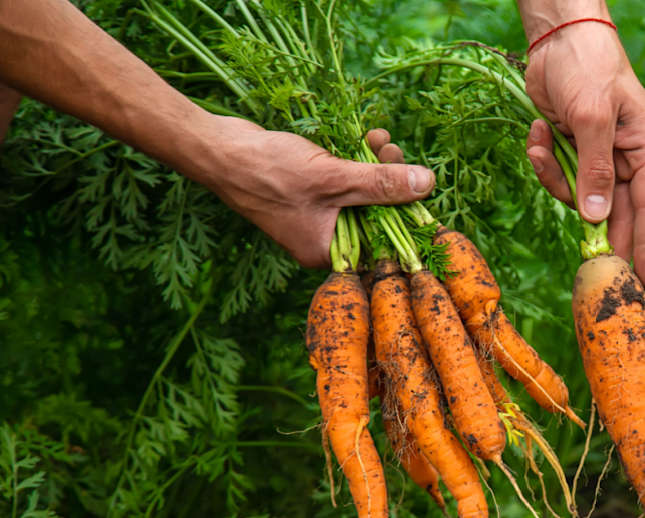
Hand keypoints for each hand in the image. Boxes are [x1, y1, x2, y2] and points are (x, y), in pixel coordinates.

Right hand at [200, 117, 429, 267]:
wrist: (217, 149)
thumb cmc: (269, 171)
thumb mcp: (335, 178)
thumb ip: (382, 184)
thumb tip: (427, 185)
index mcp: (326, 252)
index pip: (381, 243)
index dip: (406, 215)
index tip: (421, 186)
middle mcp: (322, 239)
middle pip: (375, 215)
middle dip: (391, 182)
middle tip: (396, 152)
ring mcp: (314, 215)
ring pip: (361, 193)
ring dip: (376, 165)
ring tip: (381, 139)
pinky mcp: (309, 192)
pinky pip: (344, 181)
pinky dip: (357, 161)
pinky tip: (367, 138)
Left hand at [524, 21, 644, 288]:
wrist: (557, 36)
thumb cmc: (588, 67)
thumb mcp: (592, 117)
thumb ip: (595, 169)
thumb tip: (595, 218)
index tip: (644, 283)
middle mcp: (626, 160)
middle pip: (616, 214)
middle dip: (596, 234)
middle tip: (588, 268)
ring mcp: (597, 157)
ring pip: (579, 198)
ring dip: (556, 180)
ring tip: (543, 143)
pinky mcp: (570, 152)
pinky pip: (557, 176)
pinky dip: (542, 160)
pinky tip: (537, 131)